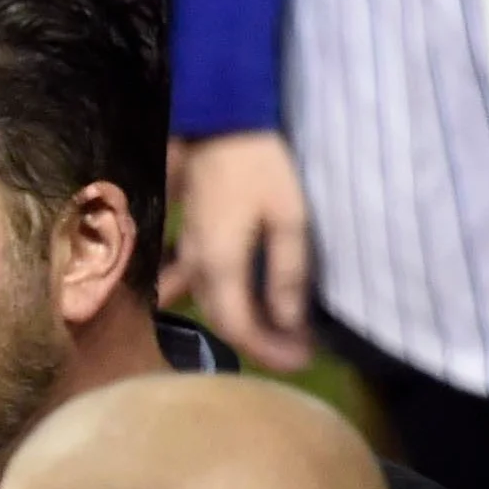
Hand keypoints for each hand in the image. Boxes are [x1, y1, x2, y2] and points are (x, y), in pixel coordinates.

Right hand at [164, 131, 312, 370]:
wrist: (219, 125)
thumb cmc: (259, 169)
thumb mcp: (289, 219)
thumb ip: (287, 273)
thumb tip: (290, 323)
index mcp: (220, 264)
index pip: (238, 326)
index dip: (269, 350)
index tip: (302, 363)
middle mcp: (195, 265)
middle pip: (221, 319)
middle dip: (259, 341)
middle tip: (296, 351)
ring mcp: (186, 250)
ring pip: (206, 303)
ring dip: (237, 322)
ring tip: (269, 330)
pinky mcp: (188, 237)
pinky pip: (196, 282)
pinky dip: (219, 300)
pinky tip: (233, 300)